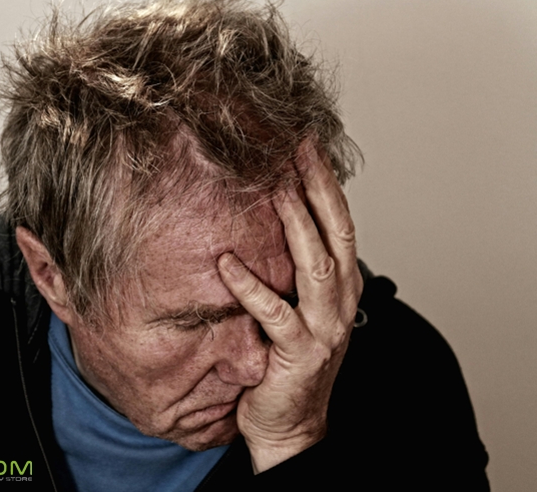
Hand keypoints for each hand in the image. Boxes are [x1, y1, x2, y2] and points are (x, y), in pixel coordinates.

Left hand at [217, 138, 362, 472]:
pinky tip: (227, 263)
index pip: (340, 222)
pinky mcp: (298, 353)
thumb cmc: (289, 362)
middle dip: (317, 186)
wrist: (290, 424)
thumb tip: (267, 219)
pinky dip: (251, 287)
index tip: (305, 144)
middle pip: (336, 231)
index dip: (325, 182)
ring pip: (316, 264)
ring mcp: (323, 327)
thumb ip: (293, 268)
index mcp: (342, 285)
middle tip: (295, 147)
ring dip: (296, 223)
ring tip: (275, 188)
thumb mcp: (300, 307)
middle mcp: (340, 301)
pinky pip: (274, 314)